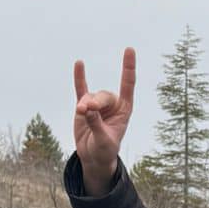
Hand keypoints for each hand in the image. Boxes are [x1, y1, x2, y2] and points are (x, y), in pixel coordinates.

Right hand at [73, 47, 136, 195]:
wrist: (93, 157)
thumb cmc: (104, 150)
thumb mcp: (104, 141)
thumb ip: (96, 125)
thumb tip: (87, 110)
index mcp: (124, 109)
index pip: (128, 85)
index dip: (128, 68)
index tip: (129, 50)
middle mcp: (112, 104)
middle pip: (104, 95)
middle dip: (95, 103)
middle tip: (87, 111)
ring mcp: (97, 104)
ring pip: (90, 97)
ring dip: (84, 105)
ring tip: (81, 114)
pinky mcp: (83, 107)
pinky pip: (81, 90)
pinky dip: (79, 78)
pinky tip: (79, 64)